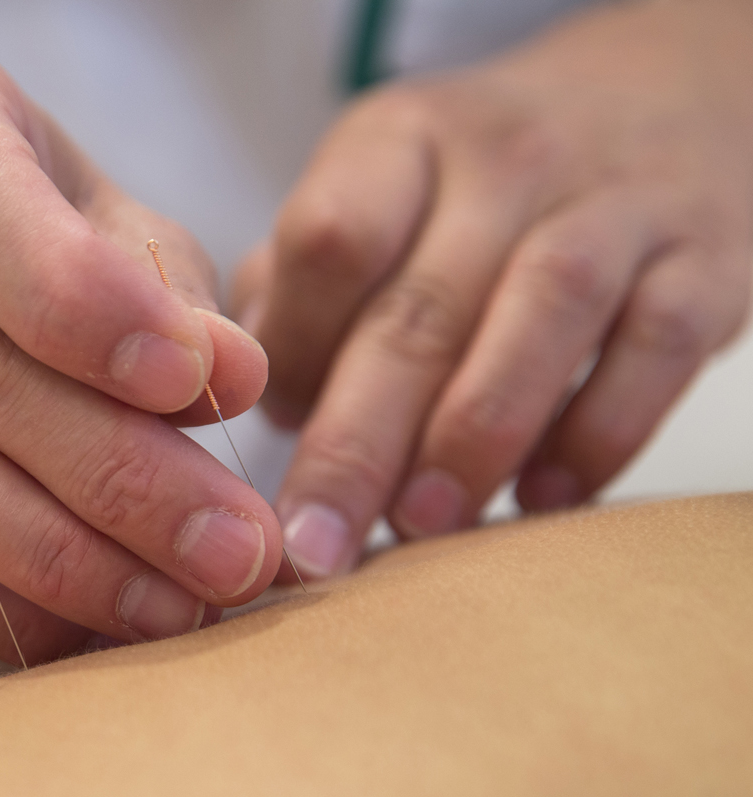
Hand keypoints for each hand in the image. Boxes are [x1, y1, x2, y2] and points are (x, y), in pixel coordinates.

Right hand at [0, 39, 275, 663]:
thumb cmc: (14, 225)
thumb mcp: (99, 215)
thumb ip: (166, 290)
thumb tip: (234, 382)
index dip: (82, 305)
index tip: (201, 388)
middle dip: (112, 477)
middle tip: (231, 553)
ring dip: (54, 561)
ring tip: (172, 609)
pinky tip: (78, 629)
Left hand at [234, 0, 752, 577]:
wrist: (661, 102)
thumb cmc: (477, 189)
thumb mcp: (378, 192)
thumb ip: (298, 287)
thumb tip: (239, 398)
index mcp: (401, 141)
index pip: (331, 238)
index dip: (291, 347)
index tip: (266, 431)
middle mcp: (506, 161)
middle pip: (419, 308)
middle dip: (357, 442)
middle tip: (316, 545)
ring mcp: (614, 203)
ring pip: (540, 316)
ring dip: (473, 438)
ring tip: (422, 525)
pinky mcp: (704, 261)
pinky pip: (656, 348)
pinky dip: (600, 434)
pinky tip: (544, 498)